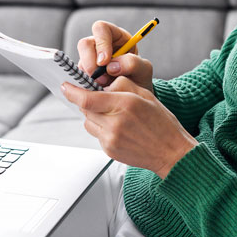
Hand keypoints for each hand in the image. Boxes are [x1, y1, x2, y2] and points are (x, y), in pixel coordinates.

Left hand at [62, 77, 197, 179]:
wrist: (171, 152)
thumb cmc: (161, 123)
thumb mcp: (145, 94)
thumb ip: (121, 85)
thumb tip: (100, 84)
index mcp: (125, 104)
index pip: (87, 98)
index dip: (73, 91)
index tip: (65, 86)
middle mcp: (115, 122)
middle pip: (85, 109)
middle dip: (87, 101)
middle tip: (98, 99)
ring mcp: (111, 139)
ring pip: (88, 122)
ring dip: (94, 116)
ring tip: (114, 116)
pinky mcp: (110, 150)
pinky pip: (97, 134)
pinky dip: (102, 128)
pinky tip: (119, 129)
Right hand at [77, 20, 153, 90]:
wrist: (134, 93)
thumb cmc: (139, 76)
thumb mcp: (143, 69)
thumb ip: (132, 63)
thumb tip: (110, 67)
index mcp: (114, 36)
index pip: (101, 28)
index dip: (101, 43)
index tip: (104, 62)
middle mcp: (99, 45)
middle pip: (84, 44)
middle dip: (91, 63)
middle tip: (102, 79)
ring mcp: (89, 59)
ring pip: (80, 63)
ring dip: (91, 77)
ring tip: (106, 86)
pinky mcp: (84, 73)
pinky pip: (79, 76)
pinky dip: (88, 84)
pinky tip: (100, 89)